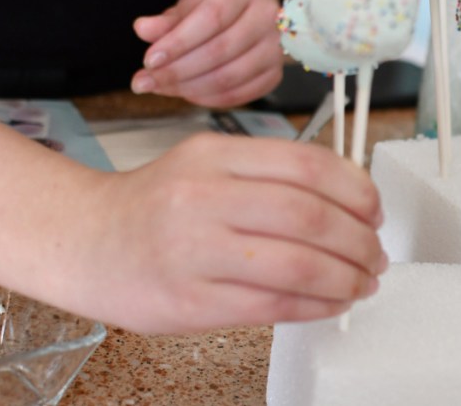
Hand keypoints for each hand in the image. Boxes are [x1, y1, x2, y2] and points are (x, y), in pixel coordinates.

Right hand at [69, 134, 385, 333]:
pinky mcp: (190, 302)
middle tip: (376, 254)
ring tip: (363, 282)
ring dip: (347, 277)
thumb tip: (351, 202)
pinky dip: (318, 305)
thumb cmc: (157, 205)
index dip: (357, 190)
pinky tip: (334, 302)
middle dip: (360, 240)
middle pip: (310, 216)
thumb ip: (271, 175)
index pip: (307, 164)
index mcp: (214, 155)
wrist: (85, 242)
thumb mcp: (207, 164)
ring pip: (299, 264)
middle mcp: (203, 197)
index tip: (375, 211)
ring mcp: (194, 251)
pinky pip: (274, 304)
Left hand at [131, 0, 284, 107]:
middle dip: (178, 70)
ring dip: (189, 88)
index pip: (212, 17)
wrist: (251, 8)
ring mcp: (275, 48)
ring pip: (230, 76)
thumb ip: (168, 19)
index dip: (179, 42)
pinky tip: (187, 93)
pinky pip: (241, 94)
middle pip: (221, 50)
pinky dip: (209, 98)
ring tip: (160, 88)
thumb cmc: (218, 5)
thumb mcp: (191, 3)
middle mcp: (268, 17)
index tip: (149, 60)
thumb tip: (143, 30)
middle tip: (145, 81)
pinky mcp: (275, 73)